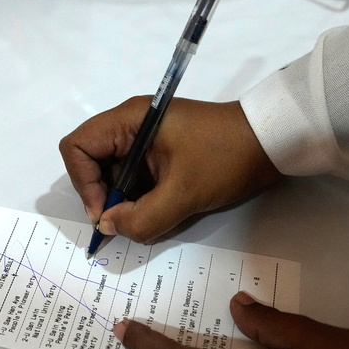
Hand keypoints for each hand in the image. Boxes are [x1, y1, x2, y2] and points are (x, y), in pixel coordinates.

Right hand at [59, 98, 279, 243]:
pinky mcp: (160, 154)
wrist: (271, 143)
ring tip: (146, 218)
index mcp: (130, 120)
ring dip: (123, 201)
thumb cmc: (226, 159)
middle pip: (91, 162)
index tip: (106, 211)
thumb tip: (108, 227)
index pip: (77, 147)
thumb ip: (142, 217)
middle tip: (124, 222)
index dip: (83, 182)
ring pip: (112, 174)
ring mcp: (145, 140)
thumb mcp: (184, 194)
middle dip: (103, 196)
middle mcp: (131, 126)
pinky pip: (134, 178)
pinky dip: (138, 199)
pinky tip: (157, 213)